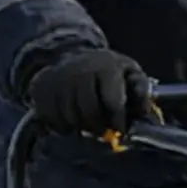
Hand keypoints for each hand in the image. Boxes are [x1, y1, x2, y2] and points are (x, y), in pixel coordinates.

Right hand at [25, 48, 154, 136]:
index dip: (118, 121)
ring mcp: (58, 79)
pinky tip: (71, 119)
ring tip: (88, 123)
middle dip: (99, 127)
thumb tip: (145, 111)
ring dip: (81, 127)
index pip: (113, 102)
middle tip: (103, 131)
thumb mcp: (130, 73)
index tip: (121, 130)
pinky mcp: (41, 89)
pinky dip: (63, 126)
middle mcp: (80, 70)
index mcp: (107, 66)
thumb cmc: (108, 72)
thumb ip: (141, 91)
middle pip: (89, 113)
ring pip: (70, 118)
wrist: (71, 56)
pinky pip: (52, 120)